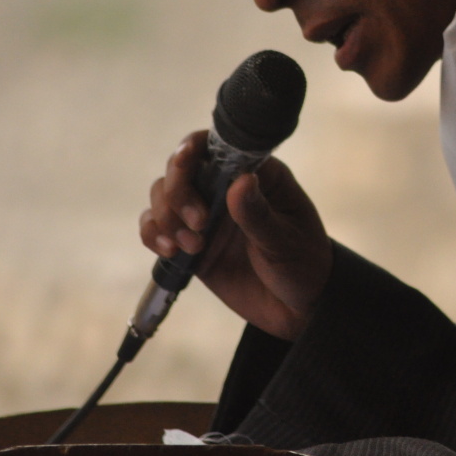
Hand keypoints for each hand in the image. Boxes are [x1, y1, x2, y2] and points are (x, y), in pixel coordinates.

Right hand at [139, 131, 332, 340]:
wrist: (297, 309)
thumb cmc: (303, 265)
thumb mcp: (285, 241)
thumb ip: (259, 215)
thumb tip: (240, 180)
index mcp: (257, 175)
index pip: (217, 146)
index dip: (193, 147)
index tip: (185, 161)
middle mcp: (225, 188)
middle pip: (180, 168)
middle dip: (178, 192)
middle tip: (200, 224)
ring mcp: (205, 214)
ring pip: (162, 195)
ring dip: (166, 217)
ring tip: (194, 247)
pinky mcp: (189, 243)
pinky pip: (156, 227)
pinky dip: (153, 235)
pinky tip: (170, 252)